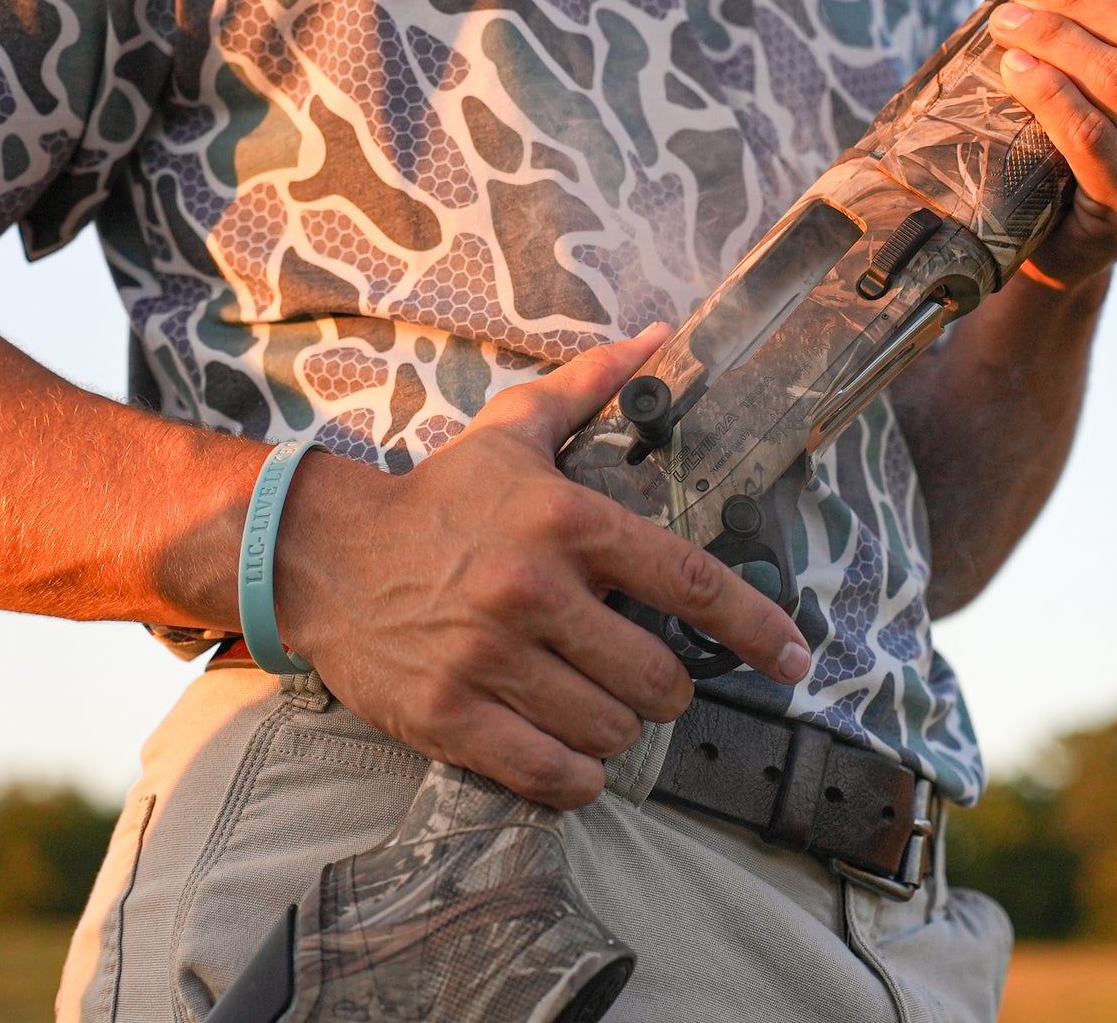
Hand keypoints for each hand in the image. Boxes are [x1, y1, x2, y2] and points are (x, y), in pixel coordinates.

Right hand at [274, 324, 811, 808]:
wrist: (321, 554)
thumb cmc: (435, 497)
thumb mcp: (514, 429)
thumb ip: (592, 385)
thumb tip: (661, 338)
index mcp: (565, 520)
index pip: (691, 581)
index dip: (758, 627)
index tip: (794, 657)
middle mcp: (534, 590)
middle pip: (657, 675)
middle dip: (670, 686)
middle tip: (649, 677)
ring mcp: (490, 657)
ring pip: (608, 727)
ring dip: (619, 727)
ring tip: (597, 705)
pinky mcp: (449, 714)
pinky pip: (549, 772)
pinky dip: (577, 777)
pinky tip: (573, 757)